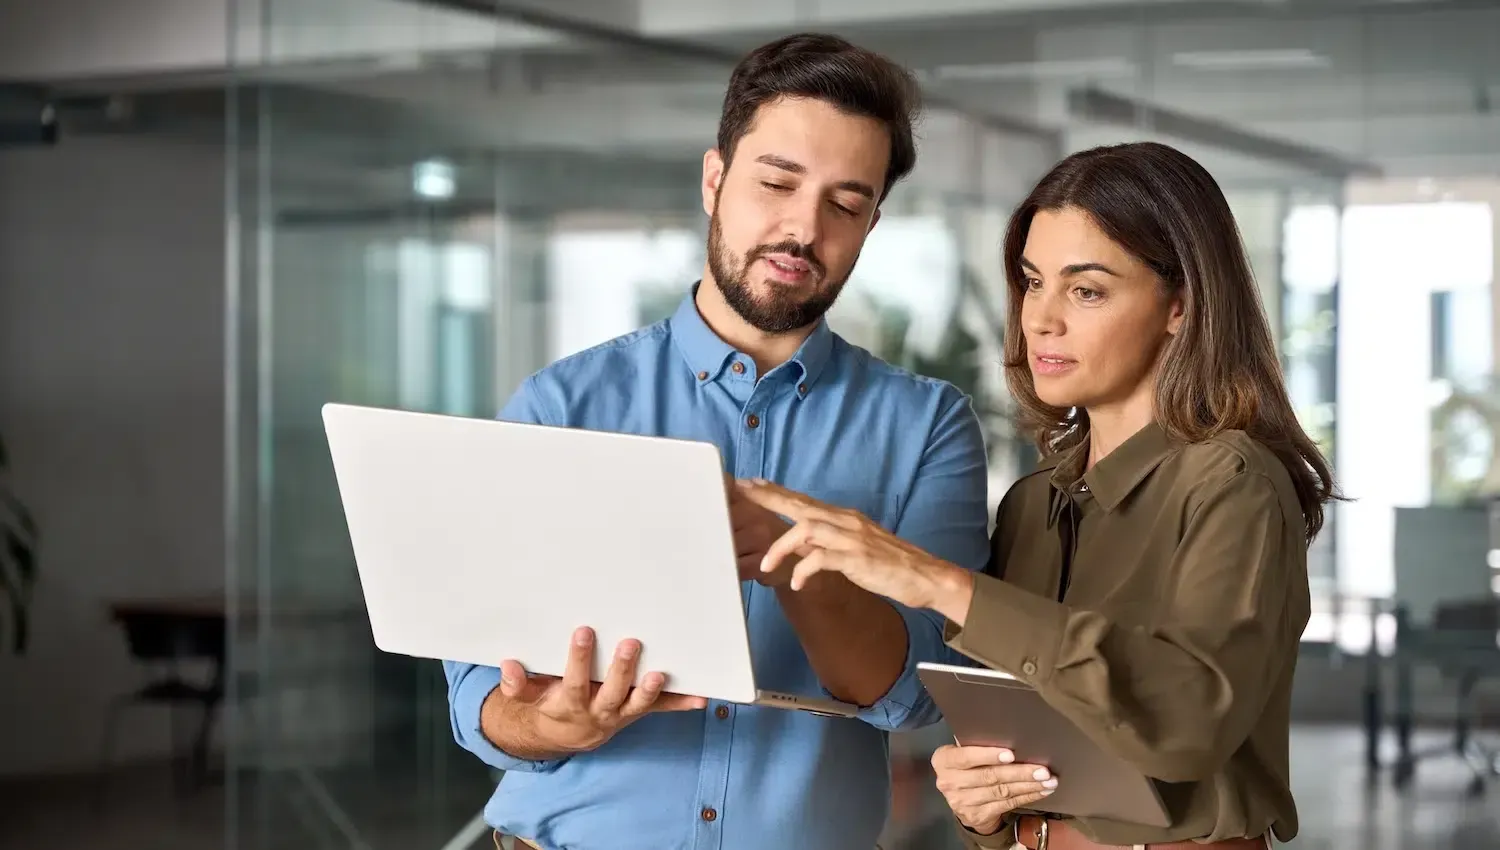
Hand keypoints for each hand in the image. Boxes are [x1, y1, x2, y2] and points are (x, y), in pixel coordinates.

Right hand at [497, 627, 706, 754]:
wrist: (567, 734)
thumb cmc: (549, 703)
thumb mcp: (528, 697)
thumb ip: (518, 684)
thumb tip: (508, 667)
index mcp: (570, 703)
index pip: (574, 681)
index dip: (578, 659)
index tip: (583, 631)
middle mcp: (598, 710)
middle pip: (611, 692)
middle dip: (621, 669)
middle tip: (631, 643)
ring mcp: (621, 713)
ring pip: (637, 703)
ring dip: (651, 690)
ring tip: (661, 673)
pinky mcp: (637, 711)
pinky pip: (660, 709)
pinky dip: (681, 703)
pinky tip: (702, 697)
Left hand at [734, 478, 965, 610]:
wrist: (926, 576)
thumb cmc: (889, 565)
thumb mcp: (854, 548)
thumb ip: (827, 542)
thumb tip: (801, 544)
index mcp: (844, 518)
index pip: (804, 499)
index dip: (776, 491)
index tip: (751, 484)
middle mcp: (845, 522)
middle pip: (800, 504)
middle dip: (769, 498)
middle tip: (741, 492)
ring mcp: (852, 538)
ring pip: (807, 528)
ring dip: (782, 545)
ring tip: (765, 564)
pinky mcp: (858, 559)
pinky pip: (823, 559)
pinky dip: (805, 569)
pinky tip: (797, 583)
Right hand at [932, 745, 1058, 835]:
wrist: (961, 800)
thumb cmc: (967, 765)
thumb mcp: (963, 752)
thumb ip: (976, 743)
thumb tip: (1009, 731)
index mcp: (944, 760)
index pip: (965, 757)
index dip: (988, 756)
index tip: (1011, 754)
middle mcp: (948, 782)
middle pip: (988, 776)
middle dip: (1019, 773)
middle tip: (1042, 770)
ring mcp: (962, 802)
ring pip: (1001, 792)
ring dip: (1028, 786)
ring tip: (1049, 780)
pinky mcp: (977, 816)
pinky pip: (1007, 804)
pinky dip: (1027, 797)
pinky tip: (1041, 791)